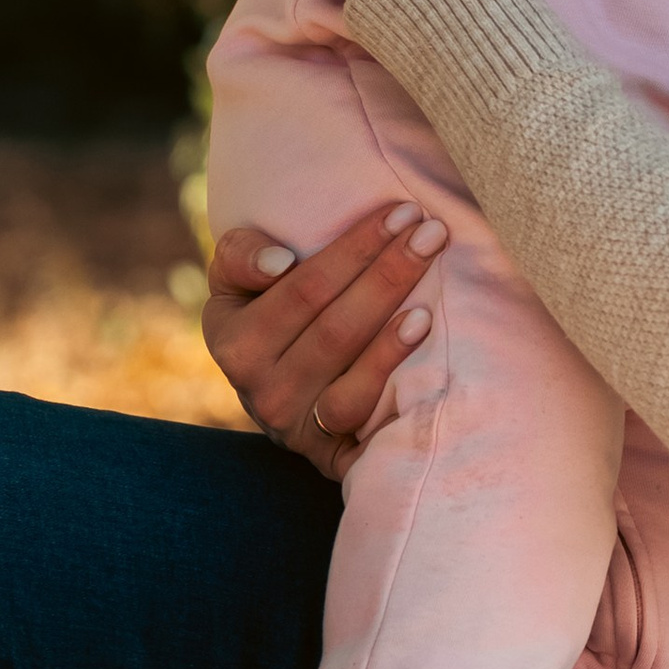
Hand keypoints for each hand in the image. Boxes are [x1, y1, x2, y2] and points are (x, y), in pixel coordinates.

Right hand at [204, 203, 446, 471]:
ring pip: (351, 378)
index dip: (356, 248)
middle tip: (434, 233)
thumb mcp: (233, 281)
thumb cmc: (261, 314)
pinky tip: (420, 332)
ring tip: (432, 283)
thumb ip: (241, 255)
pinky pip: (362, 418)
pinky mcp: (328, 456)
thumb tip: (280, 263)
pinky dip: (391, 375)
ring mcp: (296, 428)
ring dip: (394, 331)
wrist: (271, 390)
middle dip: (389, 273)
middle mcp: (261, 390)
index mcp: (233, 341)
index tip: (402, 212)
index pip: (303, 289)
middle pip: (336, 329)